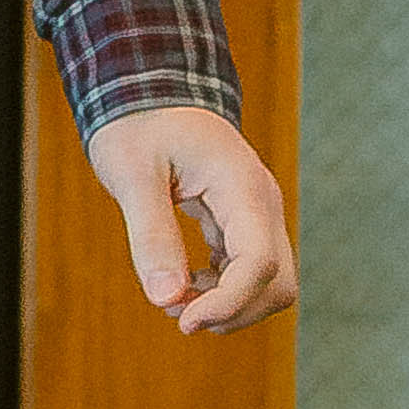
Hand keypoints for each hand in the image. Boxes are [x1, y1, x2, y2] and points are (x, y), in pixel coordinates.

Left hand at [88, 101, 296, 337]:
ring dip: (229, 305)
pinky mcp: (243, 221)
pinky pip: (251, 270)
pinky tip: (183, 284)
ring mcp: (258, 212)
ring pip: (270, 282)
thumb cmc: (136, 123)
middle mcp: (261, 202)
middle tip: (175, 313)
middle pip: (278, 283)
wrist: (147, 89)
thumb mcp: (131, 174)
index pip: (259, 263)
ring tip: (173, 301)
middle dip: (233, 311)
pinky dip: (223, 290)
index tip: (182, 320)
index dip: (227, 303)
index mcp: (241, 185)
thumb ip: (150, 234)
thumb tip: (165, 299)